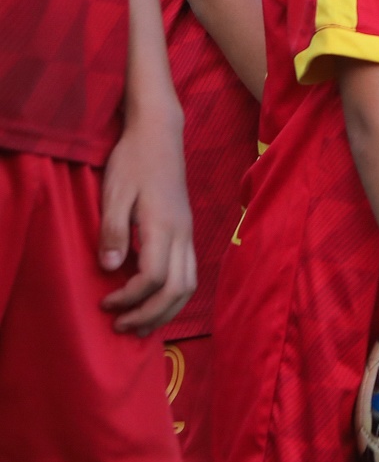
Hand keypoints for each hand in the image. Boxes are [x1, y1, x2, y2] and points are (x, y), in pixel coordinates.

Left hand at [98, 110, 194, 333]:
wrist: (160, 135)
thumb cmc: (133, 161)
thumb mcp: (114, 192)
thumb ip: (113, 230)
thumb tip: (110, 267)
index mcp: (164, 225)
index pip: (154, 277)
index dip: (130, 297)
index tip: (105, 302)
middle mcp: (183, 233)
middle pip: (178, 289)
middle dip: (151, 314)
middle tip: (121, 327)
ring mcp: (188, 232)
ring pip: (190, 284)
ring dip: (166, 310)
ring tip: (141, 325)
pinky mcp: (187, 231)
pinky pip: (190, 273)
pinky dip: (175, 295)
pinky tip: (155, 300)